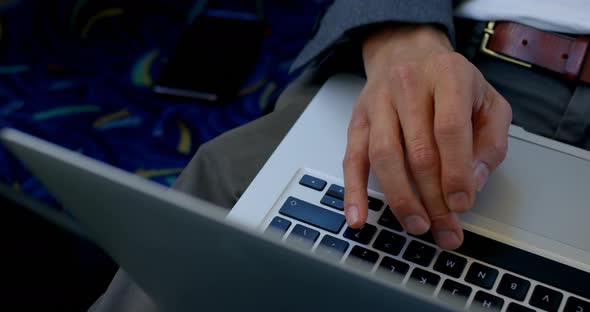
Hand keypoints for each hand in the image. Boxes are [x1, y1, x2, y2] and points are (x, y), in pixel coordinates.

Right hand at [343, 25, 511, 249]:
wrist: (406, 53)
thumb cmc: (450, 81)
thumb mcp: (488, 101)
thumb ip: (492, 141)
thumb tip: (474, 181)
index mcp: (447, 76)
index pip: (449, 129)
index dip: (456, 171)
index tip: (462, 203)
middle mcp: (408, 86)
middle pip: (417, 150)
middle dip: (433, 198)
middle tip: (445, 229)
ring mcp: (378, 104)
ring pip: (384, 157)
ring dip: (401, 198)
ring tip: (417, 225)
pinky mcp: (358, 121)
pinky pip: (352, 159)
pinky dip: (354, 192)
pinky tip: (359, 217)